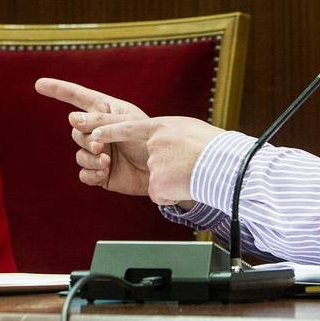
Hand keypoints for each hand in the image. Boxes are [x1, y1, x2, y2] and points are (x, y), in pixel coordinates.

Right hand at [35, 78, 151, 195]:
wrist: (166, 170)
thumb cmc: (152, 140)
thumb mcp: (129, 124)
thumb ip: (101, 121)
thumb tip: (72, 120)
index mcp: (107, 112)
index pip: (78, 97)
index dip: (58, 90)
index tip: (39, 84)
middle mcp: (100, 131)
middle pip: (76, 131)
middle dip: (85, 138)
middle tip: (101, 145)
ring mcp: (100, 153)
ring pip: (79, 154)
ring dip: (89, 157)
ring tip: (106, 162)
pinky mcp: (102, 174)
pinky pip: (84, 173)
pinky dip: (90, 174)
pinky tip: (103, 173)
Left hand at [89, 116, 223, 205]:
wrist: (226, 167)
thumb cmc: (214, 148)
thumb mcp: (190, 130)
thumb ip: (171, 134)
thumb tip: (164, 140)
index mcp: (162, 128)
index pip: (127, 127)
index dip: (109, 130)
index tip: (92, 132)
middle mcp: (154, 145)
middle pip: (148, 159)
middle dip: (163, 167)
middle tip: (185, 165)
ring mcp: (154, 165)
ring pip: (156, 178)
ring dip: (171, 181)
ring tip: (191, 174)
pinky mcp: (156, 185)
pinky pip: (160, 194)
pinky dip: (173, 194)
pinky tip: (187, 186)